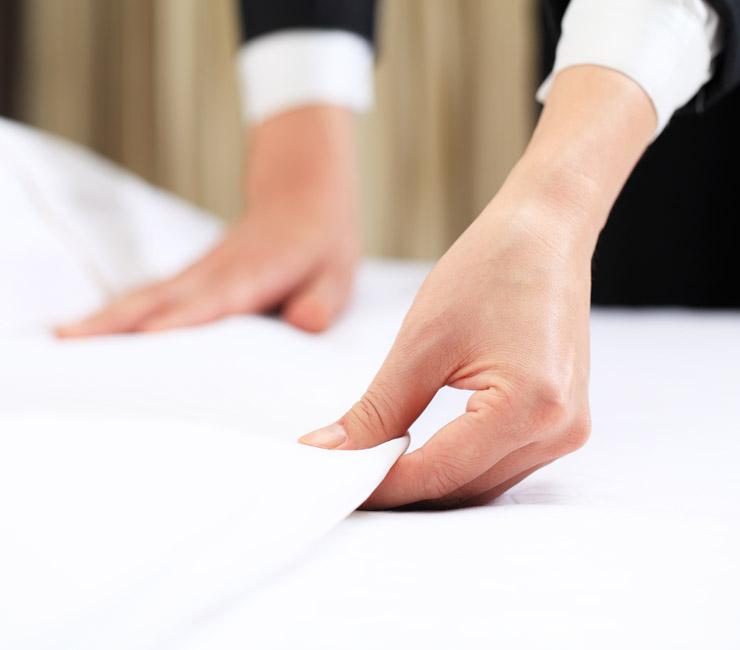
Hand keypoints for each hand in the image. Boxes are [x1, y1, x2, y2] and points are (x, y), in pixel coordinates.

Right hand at [57, 106, 359, 336]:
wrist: (303, 194)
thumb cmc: (323, 242)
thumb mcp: (339, 273)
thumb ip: (323, 300)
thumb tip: (306, 323)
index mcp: (256, 271)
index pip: (216, 299)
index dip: (185, 318)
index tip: (148, 336)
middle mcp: (218, 271)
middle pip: (163, 296)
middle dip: (117, 319)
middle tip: (70, 340)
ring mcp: (200, 271)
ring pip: (148, 294)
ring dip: (107, 315)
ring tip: (65, 338)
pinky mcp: (193, 276)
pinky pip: (152, 294)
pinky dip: (120, 311)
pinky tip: (95, 329)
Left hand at [299, 66, 655, 507]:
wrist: (545, 233)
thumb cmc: (488, 269)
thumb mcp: (421, 343)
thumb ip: (376, 411)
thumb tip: (329, 454)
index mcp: (529, 406)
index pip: (440, 472)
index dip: (382, 485)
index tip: (335, 484)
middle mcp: (559, 430)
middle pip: (464, 488)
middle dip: (402, 486)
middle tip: (346, 474)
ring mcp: (568, 429)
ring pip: (482, 483)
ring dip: (430, 479)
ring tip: (377, 463)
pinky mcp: (564, 421)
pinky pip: (503, 463)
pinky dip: (460, 463)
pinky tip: (423, 449)